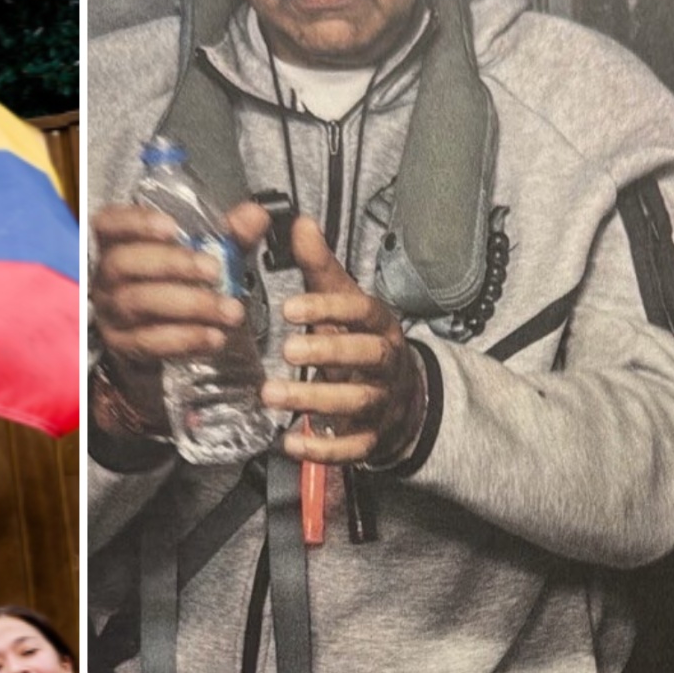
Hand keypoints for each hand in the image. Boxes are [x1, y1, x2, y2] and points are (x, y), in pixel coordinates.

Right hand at [89, 202, 270, 432]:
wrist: (158, 335)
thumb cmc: (177, 283)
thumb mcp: (205, 254)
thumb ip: (228, 234)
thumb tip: (255, 215)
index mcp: (119, 244)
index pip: (109, 223)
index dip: (136, 222)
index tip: (172, 227)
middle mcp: (107, 277)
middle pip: (125, 263)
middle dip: (172, 264)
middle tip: (214, 270)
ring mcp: (111, 312)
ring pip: (140, 303)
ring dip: (189, 305)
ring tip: (229, 310)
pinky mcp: (123, 345)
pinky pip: (150, 341)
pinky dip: (186, 339)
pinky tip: (214, 336)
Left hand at [261, 217, 423, 466]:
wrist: (402, 396)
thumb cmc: (360, 339)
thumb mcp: (343, 300)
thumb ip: (319, 267)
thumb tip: (299, 222)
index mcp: (381, 324)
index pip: (362, 311)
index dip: (330, 309)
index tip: (290, 308)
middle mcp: (387, 362)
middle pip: (368, 356)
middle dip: (329, 352)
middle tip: (286, 349)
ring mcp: (383, 402)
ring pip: (357, 402)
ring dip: (315, 399)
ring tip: (271, 395)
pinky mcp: (373, 438)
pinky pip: (353, 448)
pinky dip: (323, 449)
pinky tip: (289, 443)